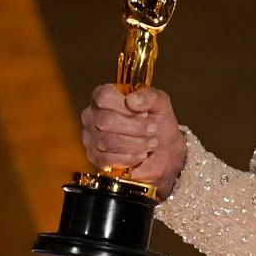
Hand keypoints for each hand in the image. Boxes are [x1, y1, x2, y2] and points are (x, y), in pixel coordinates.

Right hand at [81, 84, 187, 198]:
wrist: (164, 150)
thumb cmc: (159, 123)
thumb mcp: (161, 104)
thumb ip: (149, 96)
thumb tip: (132, 100)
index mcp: (106, 96)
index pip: (104, 96)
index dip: (125, 106)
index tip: (144, 113)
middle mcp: (93, 114)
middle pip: (106, 120)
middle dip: (135, 127)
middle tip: (152, 129)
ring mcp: (91, 136)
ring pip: (106, 141)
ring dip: (135, 144)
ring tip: (150, 143)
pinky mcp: (95, 157)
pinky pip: (106, 159)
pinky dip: (129, 158)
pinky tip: (140, 155)